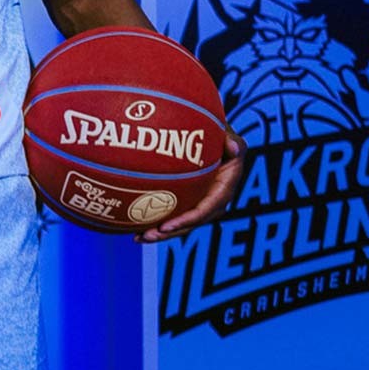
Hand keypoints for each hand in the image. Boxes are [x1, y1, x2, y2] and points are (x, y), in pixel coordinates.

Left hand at [137, 129, 244, 243]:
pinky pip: (174, 213)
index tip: (166, 226)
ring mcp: (200, 202)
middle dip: (170, 233)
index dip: (187, 220)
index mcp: (225, 187)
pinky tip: (134, 226)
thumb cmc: (218, 131)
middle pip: (191, 223)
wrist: (213, 135)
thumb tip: (234, 148)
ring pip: (181, 223)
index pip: (207, 209)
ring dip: (160, 233)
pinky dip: (156, 221)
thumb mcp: (227, 133)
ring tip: (138, 238)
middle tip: (146, 236)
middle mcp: (214, 200)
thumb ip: (232, 140)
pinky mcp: (189, 201)